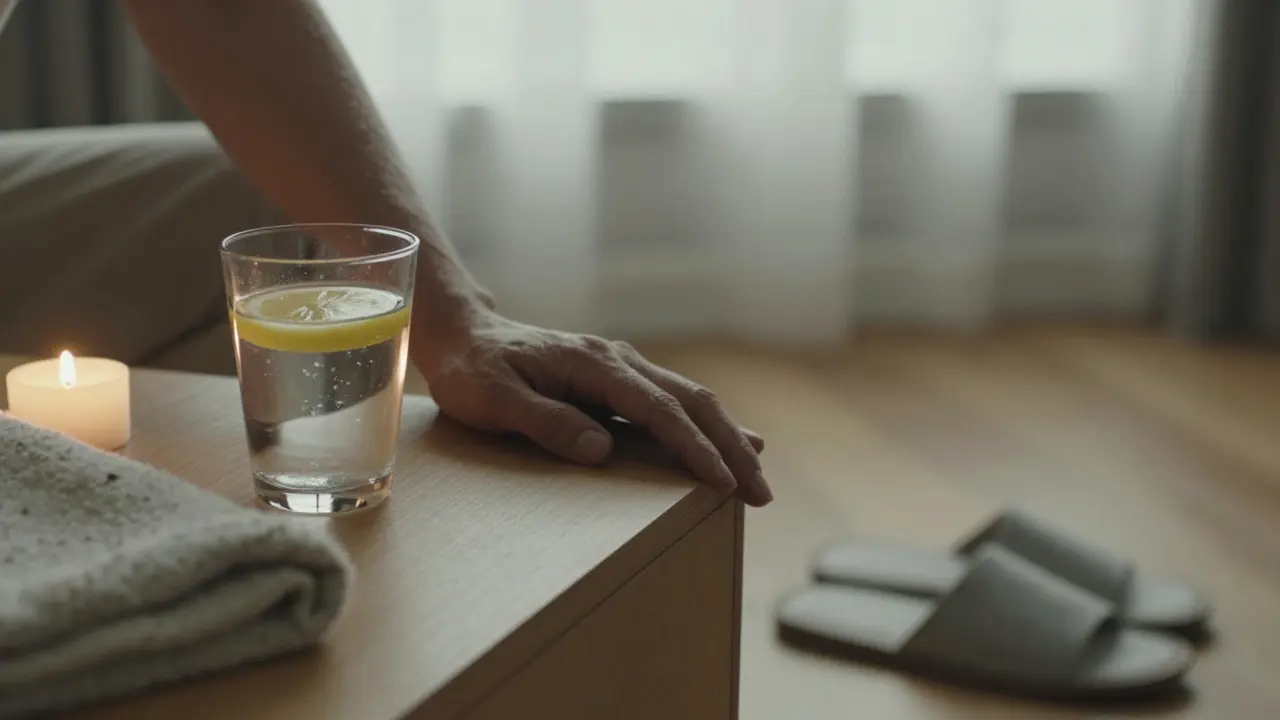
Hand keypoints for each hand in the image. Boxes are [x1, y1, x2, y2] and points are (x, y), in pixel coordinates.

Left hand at [413, 308, 772, 505]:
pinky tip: (728, 445)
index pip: (657, 409)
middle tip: (760, 493)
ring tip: (757, 474)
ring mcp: (622, 369)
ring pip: (689, 400)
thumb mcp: (493, 399)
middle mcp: (618, 361)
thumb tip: (602, 449)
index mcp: (593, 364)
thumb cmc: (472, 369)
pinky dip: (705, 427)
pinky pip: (672, 404)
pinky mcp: (618, 382)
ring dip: (726, 438)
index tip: (721, 481)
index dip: (692, 447)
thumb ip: (546, 421)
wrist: (463, 334)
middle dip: (730, 447)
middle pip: (691, 401)